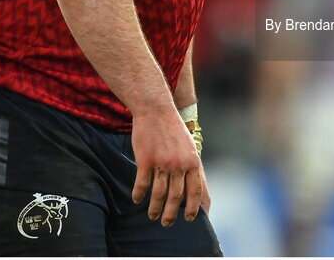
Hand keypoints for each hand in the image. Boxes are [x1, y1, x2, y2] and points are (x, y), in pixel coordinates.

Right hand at [130, 110, 210, 226]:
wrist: (156, 110)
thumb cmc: (173, 129)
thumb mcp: (189, 147)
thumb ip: (192, 167)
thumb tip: (196, 190)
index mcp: (193, 161)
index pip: (196, 191)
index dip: (193, 208)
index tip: (190, 220)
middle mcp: (179, 164)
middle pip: (177, 197)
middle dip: (172, 214)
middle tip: (167, 223)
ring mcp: (162, 162)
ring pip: (159, 194)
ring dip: (155, 208)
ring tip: (152, 216)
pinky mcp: (145, 160)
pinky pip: (142, 184)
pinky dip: (139, 195)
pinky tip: (137, 200)